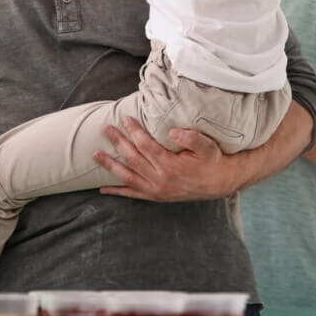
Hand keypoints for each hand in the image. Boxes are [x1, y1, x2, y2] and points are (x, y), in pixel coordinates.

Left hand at [94, 116, 232, 201]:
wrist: (219, 183)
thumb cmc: (212, 161)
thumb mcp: (207, 146)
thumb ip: (191, 137)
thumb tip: (172, 132)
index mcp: (171, 166)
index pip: (146, 146)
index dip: (134, 131)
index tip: (125, 118)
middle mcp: (160, 180)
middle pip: (133, 158)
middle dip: (118, 142)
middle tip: (106, 129)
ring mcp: (156, 190)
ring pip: (127, 177)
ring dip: (110, 165)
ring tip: (95, 154)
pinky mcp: (155, 197)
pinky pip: (132, 194)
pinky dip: (117, 192)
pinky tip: (102, 188)